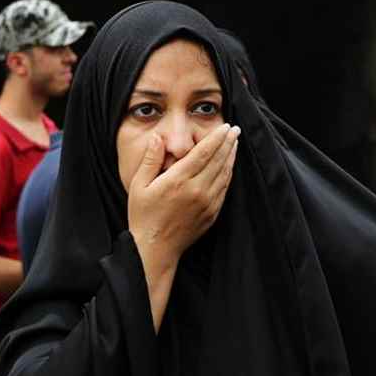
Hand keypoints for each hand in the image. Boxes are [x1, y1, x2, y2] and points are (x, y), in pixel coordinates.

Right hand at [127, 123, 239, 266]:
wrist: (155, 248)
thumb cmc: (144, 216)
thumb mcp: (139, 185)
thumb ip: (150, 159)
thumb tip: (158, 137)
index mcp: (178, 180)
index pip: (204, 152)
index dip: (216, 138)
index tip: (226, 127)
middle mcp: (196, 190)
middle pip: (218, 160)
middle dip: (228, 142)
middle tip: (235, 129)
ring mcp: (207, 203)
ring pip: (224, 174)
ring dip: (231, 156)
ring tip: (234, 143)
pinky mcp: (212, 213)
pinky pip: (224, 188)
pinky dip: (229, 174)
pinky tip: (229, 166)